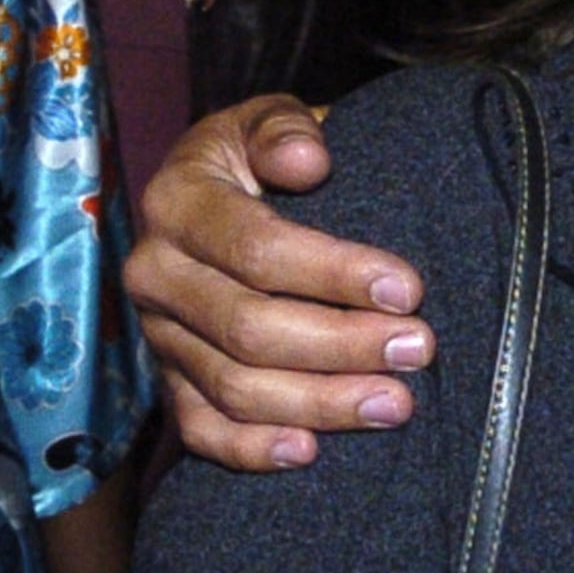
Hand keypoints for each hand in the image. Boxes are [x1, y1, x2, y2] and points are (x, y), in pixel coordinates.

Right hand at [126, 95, 434, 467]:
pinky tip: (310, 452)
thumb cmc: (263, 158)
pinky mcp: (170, 382)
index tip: (409, 290)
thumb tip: (308, 160)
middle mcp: (156, 273)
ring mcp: (160, 336)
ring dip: (320, 402)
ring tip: (396, 402)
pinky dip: (253, 449)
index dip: (334, 274)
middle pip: (249, 328)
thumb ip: (285, 129)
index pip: (257, 250)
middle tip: (418, 350)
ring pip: (235, 388)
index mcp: (177, 202)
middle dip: (343, 345)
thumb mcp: (269, 121)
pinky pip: (202, 430)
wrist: (223, 196)